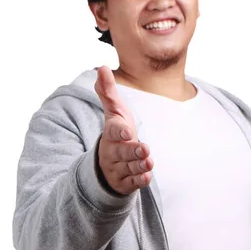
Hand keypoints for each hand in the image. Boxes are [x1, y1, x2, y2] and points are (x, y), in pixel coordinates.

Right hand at [94, 66, 153, 194]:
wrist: (109, 164)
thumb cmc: (117, 133)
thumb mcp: (113, 112)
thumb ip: (107, 91)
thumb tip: (101, 67)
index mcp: (111, 134)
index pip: (113, 131)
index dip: (120, 131)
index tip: (127, 131)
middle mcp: (112, 151)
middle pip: (122, 152)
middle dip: (132, 151)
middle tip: (144, 149)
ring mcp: (119, 168)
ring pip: (128, 167)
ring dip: (139, 165)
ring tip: (149, 161)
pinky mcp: (126, 182)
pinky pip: (132, 183)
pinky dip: (139, 180)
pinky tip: (146, 177)